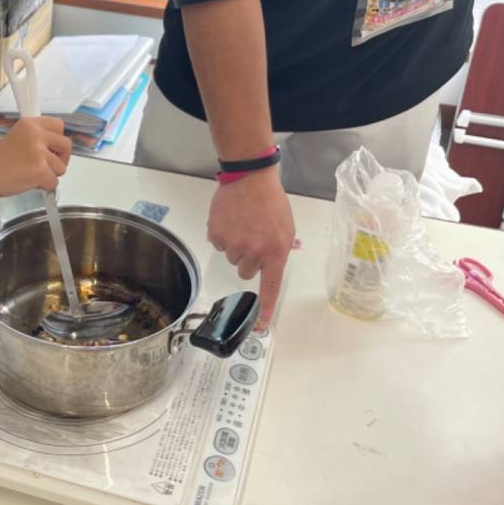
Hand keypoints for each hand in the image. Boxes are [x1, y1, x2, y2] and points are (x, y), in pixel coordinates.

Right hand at [0, 117, 71, 195]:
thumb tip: (55, 146)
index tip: (52, 148)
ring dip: (51, 174)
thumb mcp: (17, 137)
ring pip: (61, 166)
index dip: (58, 139)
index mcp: (30, 124)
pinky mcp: (40, 170)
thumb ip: (36, 137)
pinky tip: (31, 182)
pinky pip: (54, 182)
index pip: (59, 125)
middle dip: (61, 158)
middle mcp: (36, 135)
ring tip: (33, 174)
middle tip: (48, 165)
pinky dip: (45, 186)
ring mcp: (39, 152)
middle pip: (66, 145)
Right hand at [208, 169, 294, 325]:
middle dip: (249, 259)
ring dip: (236, 246)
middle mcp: (254, 252)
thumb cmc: (271, 202)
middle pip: (246, 272)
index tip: (261, 325)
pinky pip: (219, 245)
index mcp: (275, 252)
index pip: (270, 286)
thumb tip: (273, 265)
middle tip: (253, 238)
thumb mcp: (286, 227)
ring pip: (232, 258)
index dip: (266, 307)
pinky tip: (231, 220)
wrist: (250, 178)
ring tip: (243, 225)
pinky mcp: (217, 236)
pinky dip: (223, 236)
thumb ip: (281, 249)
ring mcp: (233, 245)